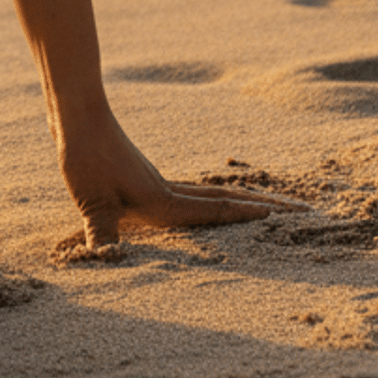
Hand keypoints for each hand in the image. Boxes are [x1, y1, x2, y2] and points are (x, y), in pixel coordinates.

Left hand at [55, 105, 308, 255]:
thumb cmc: (85, 156)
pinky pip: (188, 192)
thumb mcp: (91, 202)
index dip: (248, 217)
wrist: (75, 113)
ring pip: (208, 194)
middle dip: (262, 207)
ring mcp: (156, 180)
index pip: (216, 212)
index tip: (286, 218)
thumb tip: (108, 264)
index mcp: (164, 201)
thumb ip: (101, 236)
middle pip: (225, 200)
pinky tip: (201, 204)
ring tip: (267, 210)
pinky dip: (210, 199)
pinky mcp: (141, 175)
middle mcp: (168, 190)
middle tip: (301, 211)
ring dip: (239, 202)